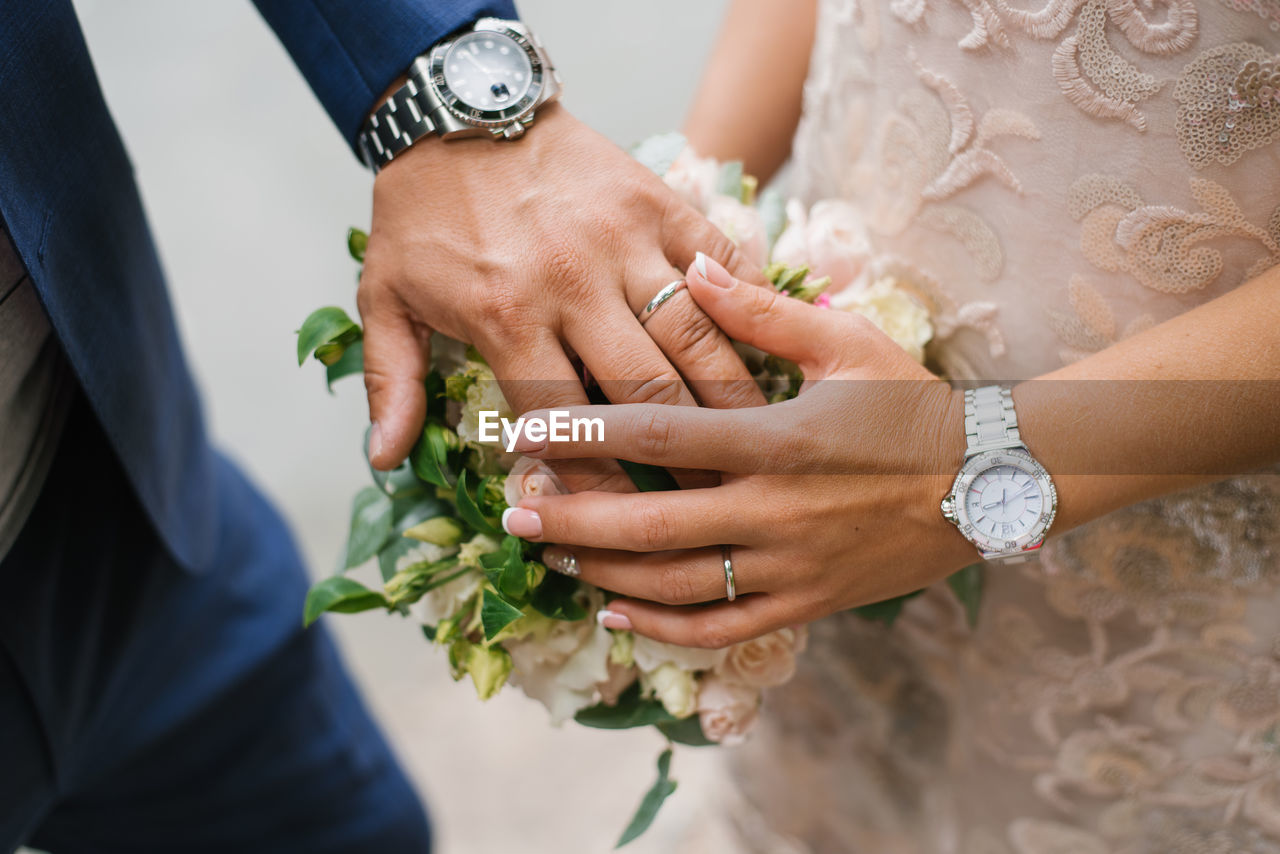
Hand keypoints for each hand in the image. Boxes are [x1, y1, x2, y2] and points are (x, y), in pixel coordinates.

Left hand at [357, 105, 765, 490]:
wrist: (457, 108)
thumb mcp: (384, 295)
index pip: (566, 426)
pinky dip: (749, 305)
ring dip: (731, 396)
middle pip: (648, 392)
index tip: (626, 525)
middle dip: (687, 458)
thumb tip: (381, 460)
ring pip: (696, 335)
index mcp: (507, 316)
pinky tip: (773, 348)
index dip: (599, 486)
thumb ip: (391, 380)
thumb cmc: (422, 213)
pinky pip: (719, 258)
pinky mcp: (657, 203)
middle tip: (715, 501)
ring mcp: (624, 240)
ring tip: (756, 443)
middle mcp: (573, 283)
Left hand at [502, 256, 975, 646]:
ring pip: (678, 585)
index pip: (661, 434)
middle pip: (651, 524)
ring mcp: (792, 568)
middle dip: (573, 519)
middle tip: (513, 510)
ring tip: (550, 555)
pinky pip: (725, 629)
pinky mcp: (808, 604)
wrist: (993, 482)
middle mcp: (778, 511)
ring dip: (605, 573)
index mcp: (780, 440)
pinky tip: (616, 614)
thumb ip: (763, 310)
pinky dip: (666, 628)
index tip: (527, 429)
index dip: (587, 432)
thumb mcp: (846, 344)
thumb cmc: (912, 406)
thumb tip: (695, 269)